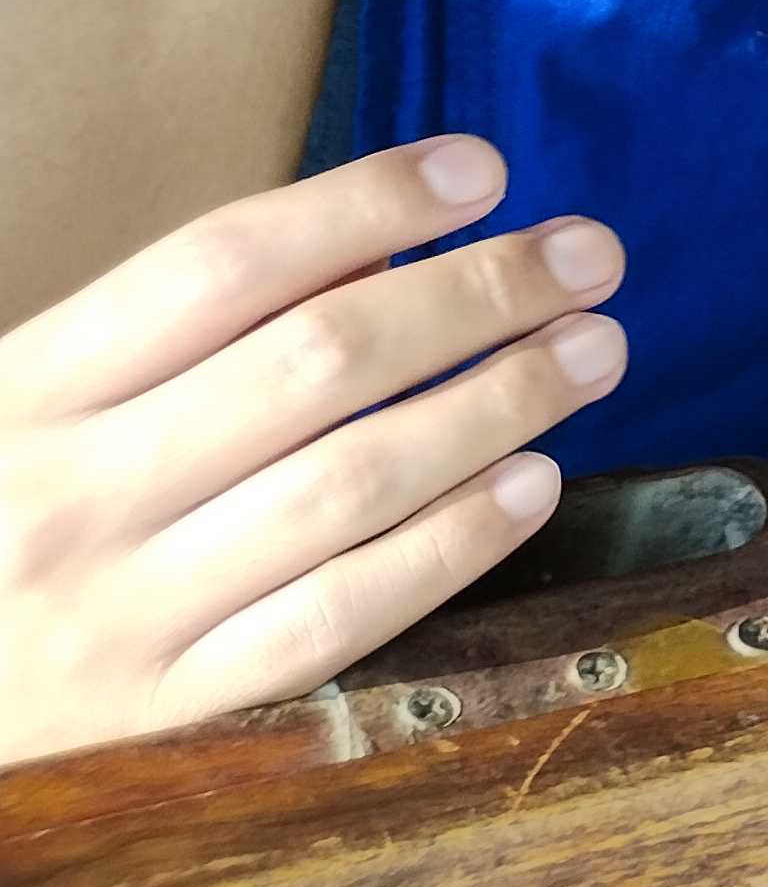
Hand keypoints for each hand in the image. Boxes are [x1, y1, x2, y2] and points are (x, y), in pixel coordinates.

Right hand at [0, 139, 626, 768]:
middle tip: (589, 255)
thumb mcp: (31, 407)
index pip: (223, 264)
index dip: (364, 203)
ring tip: (594, 349)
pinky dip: (450, 542)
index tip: (481, 170)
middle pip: (317, 362)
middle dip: (476, 294)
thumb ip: (176, 335)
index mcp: (28, 393)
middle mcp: (73, 497)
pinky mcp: (170, 716)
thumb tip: (381, 255)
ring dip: (497, 404)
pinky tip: (534, 481)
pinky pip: (340, 617)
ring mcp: (123, 614)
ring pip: (352, 483)